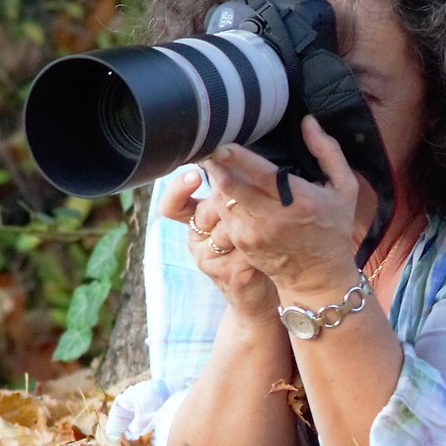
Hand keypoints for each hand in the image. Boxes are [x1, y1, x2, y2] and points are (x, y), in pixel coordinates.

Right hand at [155, 164, 278, 318]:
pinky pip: (244, 247)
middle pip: (205, 210)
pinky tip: (271, 239)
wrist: (265, 292)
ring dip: (247, 221)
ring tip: (266, 218)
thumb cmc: (253, 245)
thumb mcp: (236, 214)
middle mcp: (197, 240)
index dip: (179, 188)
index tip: (195, 174)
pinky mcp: (230, 273)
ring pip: (226, 228)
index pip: (173, 203)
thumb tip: (231, 153)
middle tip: (246, 195)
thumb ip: (229, 190)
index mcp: (194, 220)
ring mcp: (210, 260)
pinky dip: (259, 240)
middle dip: (228, 201)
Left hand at [191, 118, 376, 303]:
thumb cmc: (333, 228)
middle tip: (206, 143)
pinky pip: (222, 213)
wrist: (318, 278)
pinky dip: (221, 198)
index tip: (219, 140)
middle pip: (227, 185)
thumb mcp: (344, 188)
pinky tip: (226, 187)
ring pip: (220, 198)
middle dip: (213, 163)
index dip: (233, 156)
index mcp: (297, 200)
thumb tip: (308, 121)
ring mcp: (252, 233)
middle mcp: (270, 218)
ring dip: (216, 179)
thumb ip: (327, 151)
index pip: (257, 173)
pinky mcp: (241, 242)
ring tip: (216, 162)